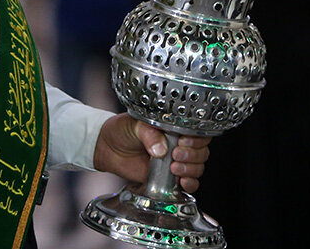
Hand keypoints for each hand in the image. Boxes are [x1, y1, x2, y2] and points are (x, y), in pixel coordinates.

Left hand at [93, 113, 211, 193]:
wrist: (107, 147)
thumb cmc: (122, 130)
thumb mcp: (135, 124)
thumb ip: (149, 134)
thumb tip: (161, 150)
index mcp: (175, 127)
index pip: (198, 132)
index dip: (196, 138)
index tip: (182, 141)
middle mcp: (179, 144)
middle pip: (201, 151)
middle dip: (192, 155)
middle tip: (175, 154)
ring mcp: (176, 162)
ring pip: (198, 167)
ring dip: (190, 169)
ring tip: (173, 167)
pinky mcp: (169, 178)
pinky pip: (189, 184)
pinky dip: (190, 184)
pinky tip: (181, 182)